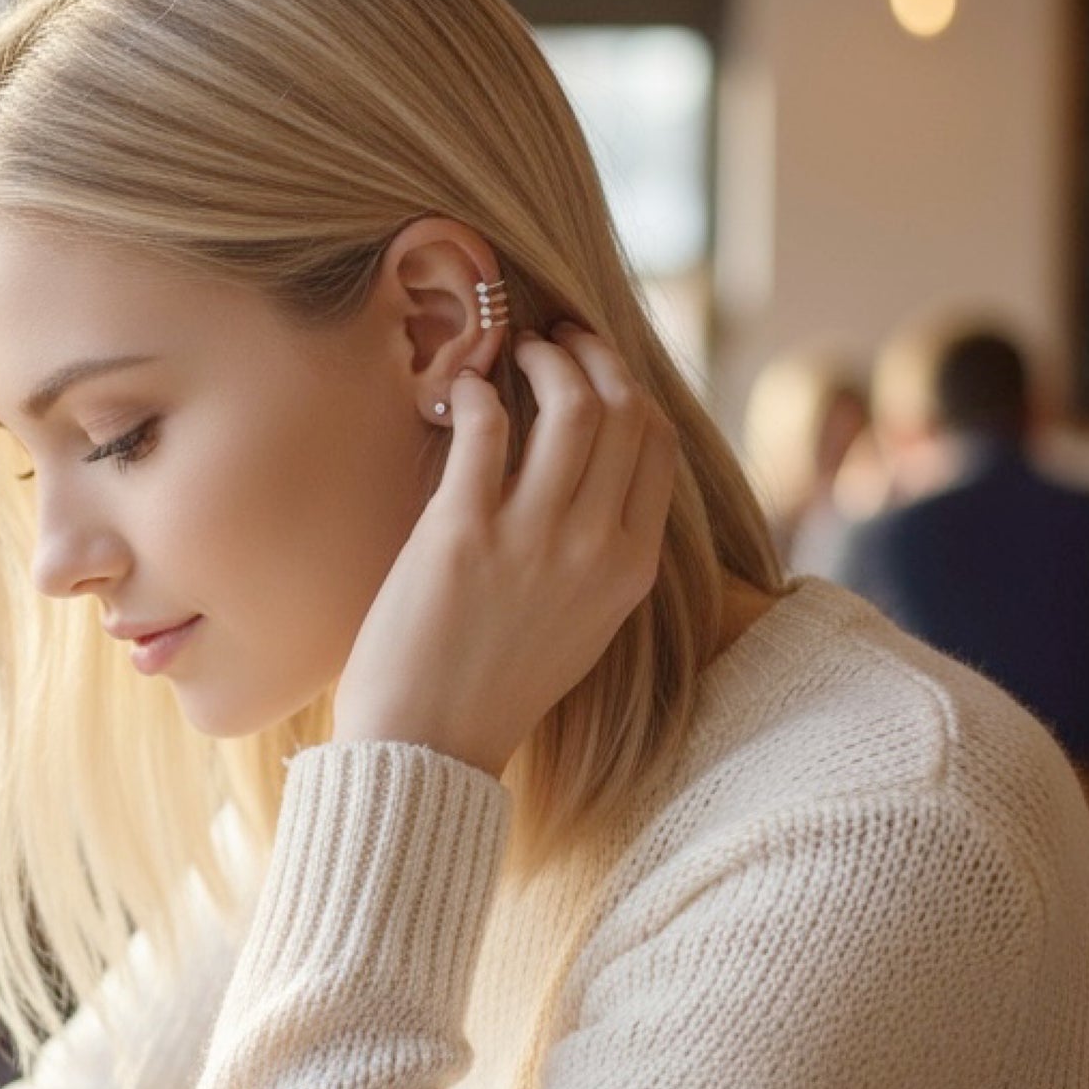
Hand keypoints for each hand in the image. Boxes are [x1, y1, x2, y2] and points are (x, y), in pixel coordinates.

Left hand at [332, 323, 678, 777]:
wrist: (429, 746)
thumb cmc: (495, 682)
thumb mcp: (581, 622)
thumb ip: (600, 551)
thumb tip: (590, 466)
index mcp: (631, 570)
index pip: (658, 445)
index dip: (629, 386)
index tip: (594, 367)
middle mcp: (595, 550)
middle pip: (624, 410)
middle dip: (591, 355)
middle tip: (553, 342)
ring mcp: (533, 542)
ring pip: (572, 405)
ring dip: (544, 359)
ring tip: (515, 352)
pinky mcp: (463, 536)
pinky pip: (488, 429)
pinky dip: (479, 393)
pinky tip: (464, 394)